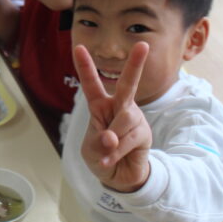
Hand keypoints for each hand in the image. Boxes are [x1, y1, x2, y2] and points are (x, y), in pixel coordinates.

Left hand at [73, 42, 152, 192]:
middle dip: (135, 65)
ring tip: (108, 150)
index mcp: (100, 106)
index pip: (91, 84)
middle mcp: (119, 107)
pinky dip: (116, 153)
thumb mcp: (91, 149)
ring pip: (124, 120)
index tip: (78, 47)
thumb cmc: (100, 156)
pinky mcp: (144, 133)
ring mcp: (134, 118)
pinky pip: (129, 139)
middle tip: (143, 45)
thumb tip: (111, 138)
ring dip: (112, 139)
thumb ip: (98, 142)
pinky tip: (109, 160)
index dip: (85, 66)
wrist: (118, 177)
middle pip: (127, 84)